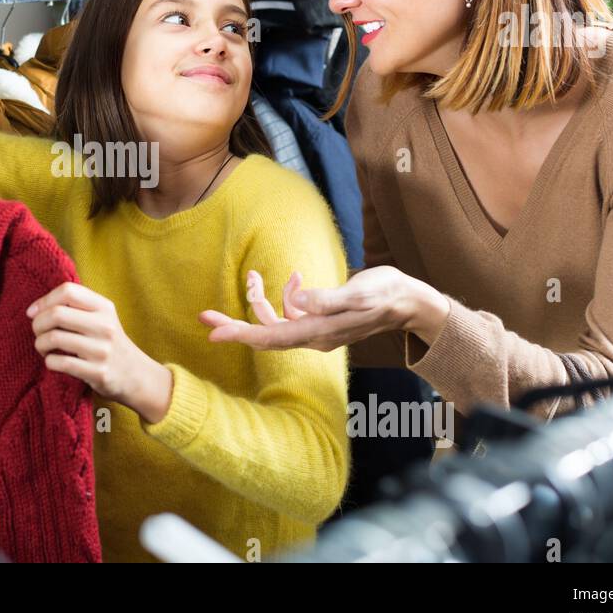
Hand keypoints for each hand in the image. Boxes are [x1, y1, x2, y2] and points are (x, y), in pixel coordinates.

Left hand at [27, 282, 173, 423]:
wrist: (136, 375)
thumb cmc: (108, 342)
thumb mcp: (101, 317)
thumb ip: (75, 307)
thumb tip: (34, 309)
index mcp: (104, 307)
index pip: (67, 291)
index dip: (44, 300)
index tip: (34, 312)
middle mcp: (104, 325)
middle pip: (56, 314)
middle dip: (37, 324)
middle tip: (37, 332)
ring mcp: (101, 350)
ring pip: (53, 339)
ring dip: (39, 344)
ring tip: (43, 348)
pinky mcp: (97, 372)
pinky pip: (59, 363)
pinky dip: (49, 361)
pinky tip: (53, 361)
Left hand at [198, 266, 448, 352]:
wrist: (409, 302)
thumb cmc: (386, 294)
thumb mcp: (359, 293)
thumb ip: (328, 299)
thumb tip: (297, 301)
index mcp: (317, 332)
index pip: (270, 337)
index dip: (239, 334)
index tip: (212, 332)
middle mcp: (313, 336)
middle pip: (263, 334)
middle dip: (234, 323)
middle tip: (203, 315)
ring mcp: (316, 331)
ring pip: (275, 321)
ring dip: (260, 300)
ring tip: (252, 275)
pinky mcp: (320, 322)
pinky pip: (291, 313)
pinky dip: (285, 296)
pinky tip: (295, 277)